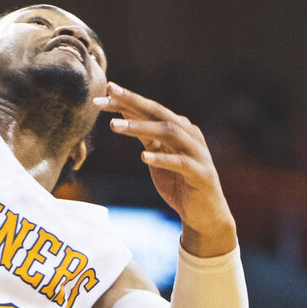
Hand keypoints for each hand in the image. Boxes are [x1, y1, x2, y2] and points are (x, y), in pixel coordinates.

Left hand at [96, 83, 235, 256]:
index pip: (150, 108)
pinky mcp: (201, 173)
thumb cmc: (178, 182)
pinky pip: (180, 162)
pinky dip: (162, 158)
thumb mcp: (157, 154)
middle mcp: (189, 134)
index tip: (102, 94)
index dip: (126, 100)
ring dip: (141, 126)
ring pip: (169, 132)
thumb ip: (145, 135)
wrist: (204, 214)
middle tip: (109, 92)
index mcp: (179, 127)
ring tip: (114, 126)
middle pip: (159, 112)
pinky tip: (144, 157)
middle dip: (133, 101)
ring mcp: (197, 152)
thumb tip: (122, 114)